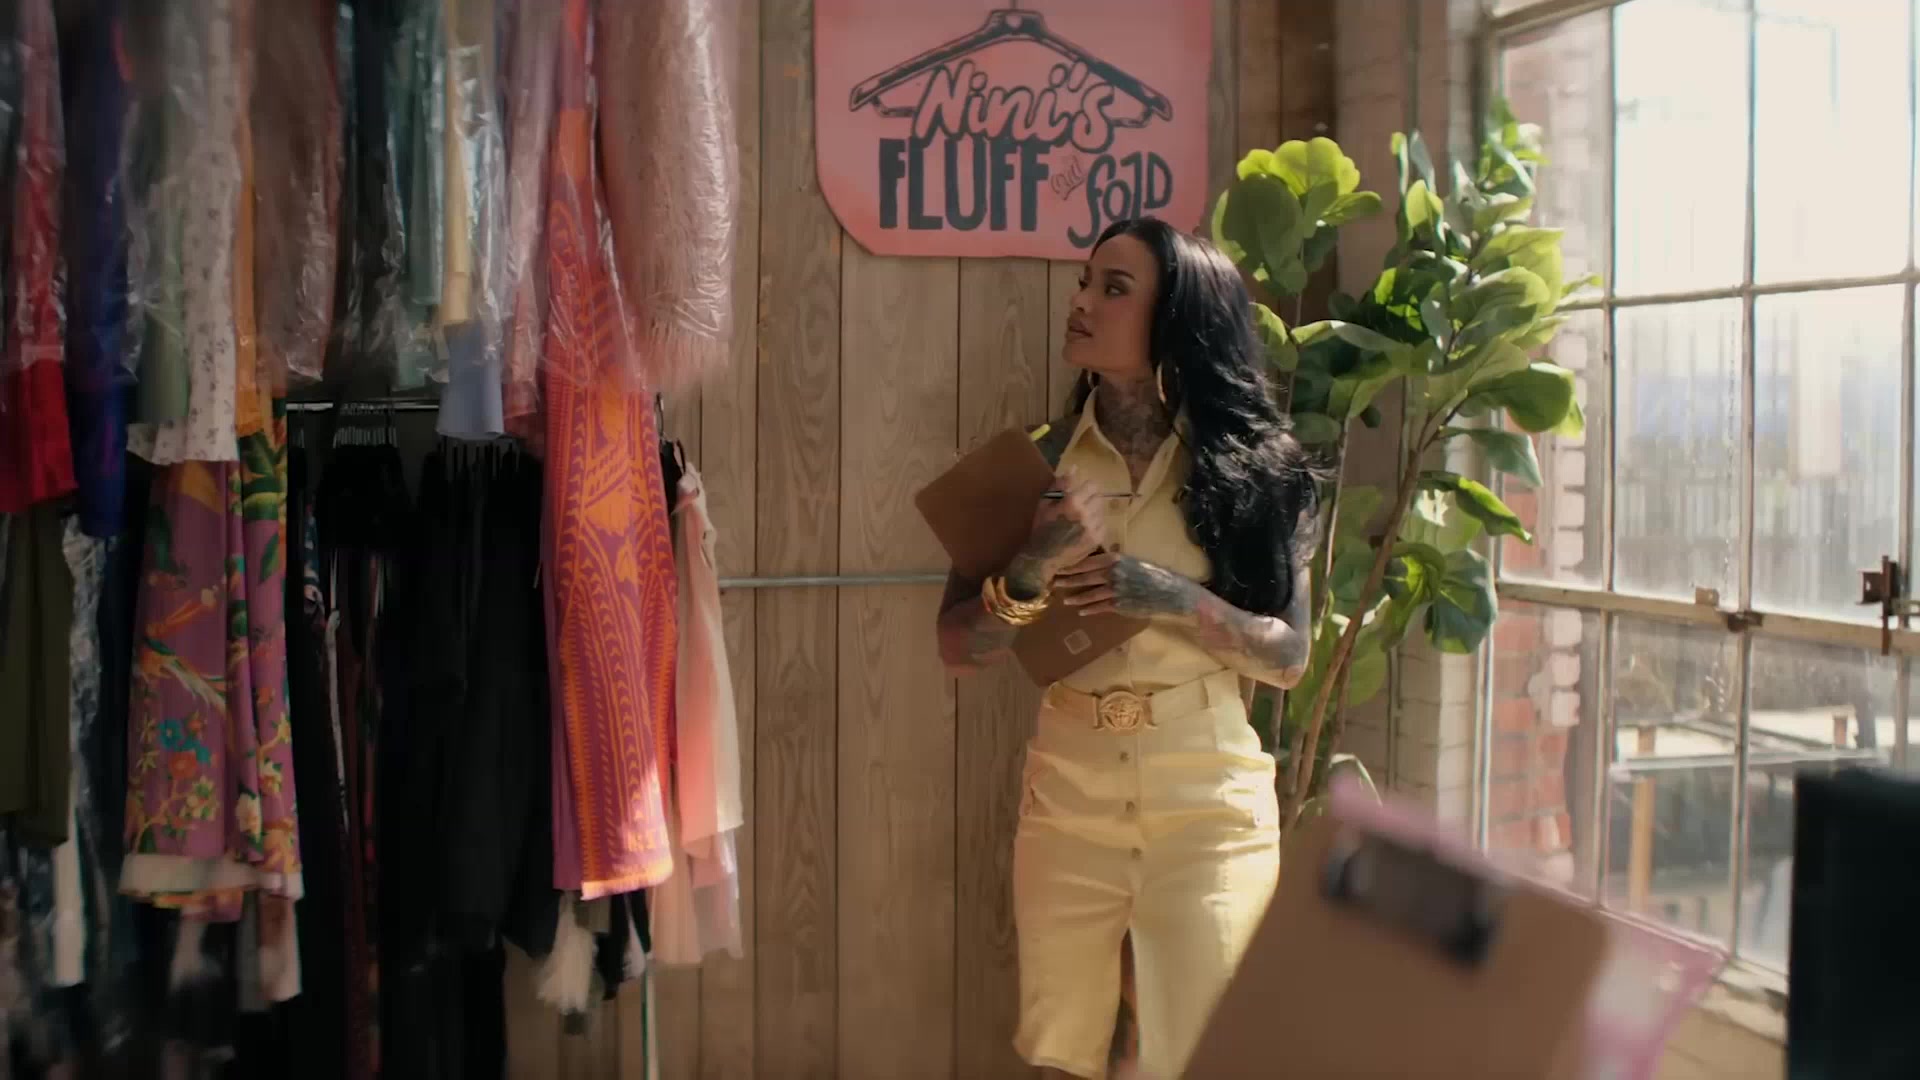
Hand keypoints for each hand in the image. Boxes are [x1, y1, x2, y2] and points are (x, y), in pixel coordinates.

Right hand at [1012, 467, 1107, 588]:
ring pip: (1102, 510)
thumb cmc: (1041, 529)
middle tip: (1080, 505)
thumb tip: (1075, 468)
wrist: (1043, 558)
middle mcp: (1085, 513)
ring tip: (1081, 518)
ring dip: (1094, 511)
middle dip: (1090, 498)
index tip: (1081, 491)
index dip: (1087, 487)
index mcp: (1072, 502)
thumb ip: (1060, 484)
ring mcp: (1093, 528)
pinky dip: (1096, 524)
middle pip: (1099, 497)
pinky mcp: (1097, 539)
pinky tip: (1084, 529)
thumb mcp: (1044, 503)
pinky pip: (1103, 524)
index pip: (1092, 485)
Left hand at [1055, 553, 1195, 619]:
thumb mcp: (1132, 561)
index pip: (1086, 561)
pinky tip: (1081, 612)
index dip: (1070, 565)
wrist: (1170, 590)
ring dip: (1076, 598)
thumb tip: (1097, 559)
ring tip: (1064, 600)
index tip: (1057, 566)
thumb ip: (1114, 561)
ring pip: (1089, 594)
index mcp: (1114, 558)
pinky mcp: (1120, 604)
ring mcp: (1115, 589)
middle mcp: (1112, 572)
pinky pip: (1100, 607)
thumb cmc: (1152, 574)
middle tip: (1053, 583)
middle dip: (1067, 580)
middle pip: (1084, 577)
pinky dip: (1090, 609)